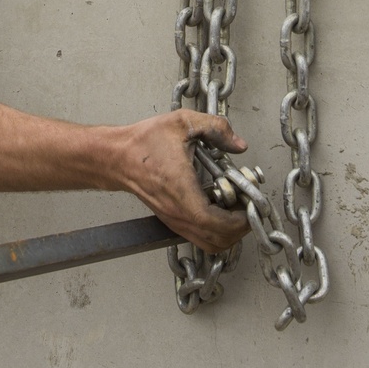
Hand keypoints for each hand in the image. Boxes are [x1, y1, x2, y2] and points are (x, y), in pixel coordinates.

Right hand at [118, 111, 251, 251]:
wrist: (117, 157)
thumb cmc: (144, 142)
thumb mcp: (183, 122)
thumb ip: (215, 128)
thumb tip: (239, 145)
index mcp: (181, 190)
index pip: (215, 224)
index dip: (239, 220)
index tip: (251, 204)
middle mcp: (178, 213)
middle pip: (217, 241)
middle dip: (240, 227)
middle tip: (249, 204)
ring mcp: (174, 220)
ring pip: (209, 244)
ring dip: (229, 232)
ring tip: (237, 207)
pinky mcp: (172, 220)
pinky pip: (199, 236)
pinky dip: (217, 230)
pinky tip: (220, 205)